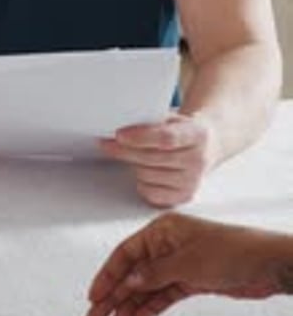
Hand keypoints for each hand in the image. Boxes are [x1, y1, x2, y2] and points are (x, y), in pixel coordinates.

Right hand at [86, 211, 281, 315]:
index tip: (96, 294)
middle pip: (133, 272)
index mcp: (162, 230)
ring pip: (145, 287)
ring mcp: (177, 263)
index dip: (108, 274)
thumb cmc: (232, 249)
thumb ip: (154, 273)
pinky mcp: (188, 280)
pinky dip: (149, 308)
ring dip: (130, 305)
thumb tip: (129, 281)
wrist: (264, 265)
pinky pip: (161, 295)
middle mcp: (167, 245)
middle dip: (114, 294)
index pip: (126, 253)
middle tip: (98, 315)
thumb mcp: (187, 261)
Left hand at [98, 111, 216, 205]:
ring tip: (132, 154)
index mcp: (198, 135)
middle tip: (108, 144)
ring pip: (148, 175)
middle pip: (153, 158)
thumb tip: (122, 130)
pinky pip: (151, 193)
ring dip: (133, 164)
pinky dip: (142, 182)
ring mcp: (192, 181)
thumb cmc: (183, 130)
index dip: (140, 137)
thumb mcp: (173, 118)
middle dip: (126, 151)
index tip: (120, 135)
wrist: (206, 147)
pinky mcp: (184, 197)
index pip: (166, 138)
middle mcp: (199, 160)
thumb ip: (152, 121)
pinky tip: (144, 170)